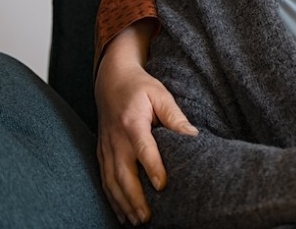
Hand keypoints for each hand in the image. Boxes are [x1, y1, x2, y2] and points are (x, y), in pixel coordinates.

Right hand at [95, 22, 197, 224]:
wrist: (110, 80)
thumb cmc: (140, 87)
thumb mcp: (160, 94)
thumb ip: (175, 116)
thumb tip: (193, 136)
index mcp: (132, 122)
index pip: (143, 149)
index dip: (152, 168)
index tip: (162, 186)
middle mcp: (116, 139)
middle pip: (123, 173)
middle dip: (134, 197)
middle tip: (148, 217)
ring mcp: (106, 147)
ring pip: (111, 181)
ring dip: (122, 203)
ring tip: (136, 221)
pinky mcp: (102, 152)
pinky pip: (104, 179)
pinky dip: (111, 198)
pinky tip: (121, 213)